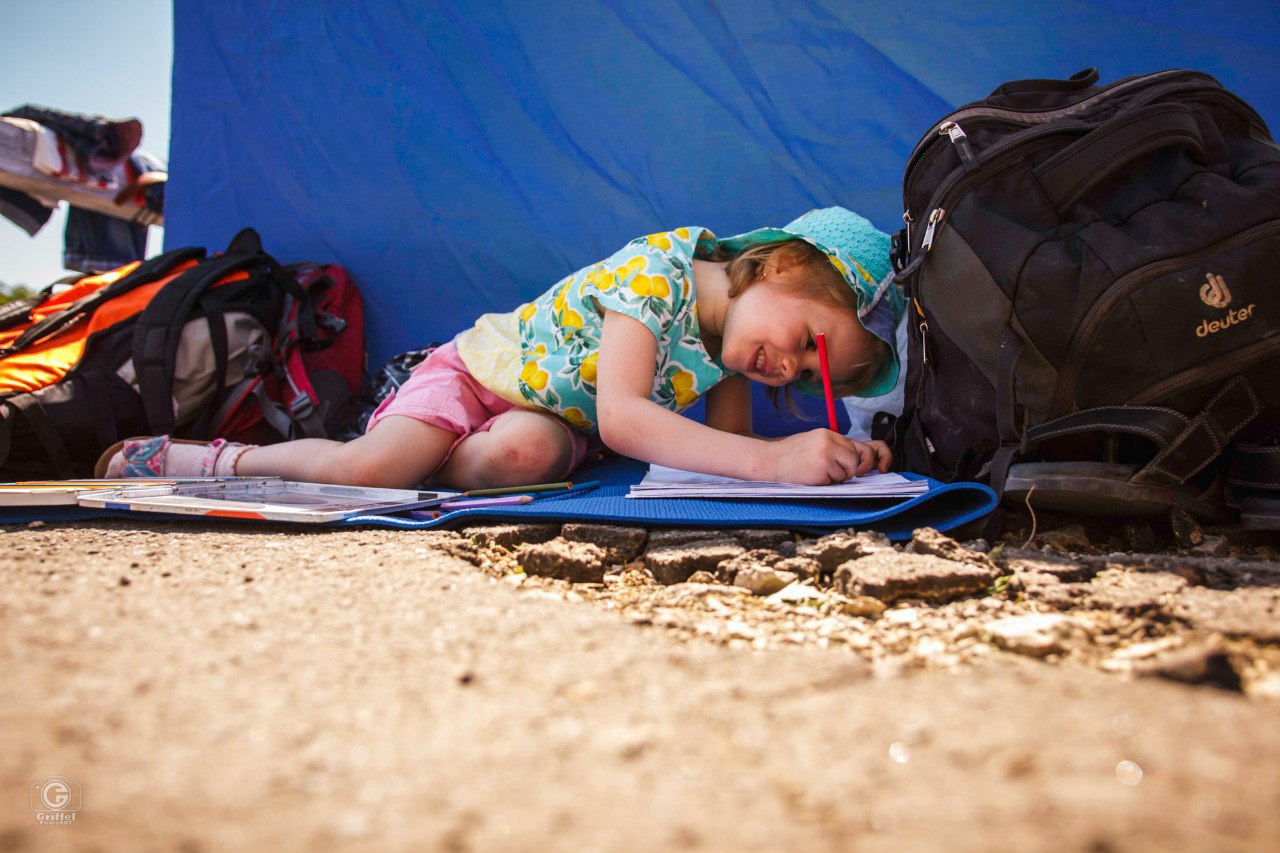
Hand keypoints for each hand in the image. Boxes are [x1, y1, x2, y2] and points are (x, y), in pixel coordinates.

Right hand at [764, 430, 891, 484]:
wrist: (769, 461)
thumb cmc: (790, 456)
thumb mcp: (814, 443)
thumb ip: (835, 448)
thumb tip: (859, 461)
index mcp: (828, 433)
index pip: (859, 446)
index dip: (873, 458)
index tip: (879, 468)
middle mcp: (829, 440)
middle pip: (856, 459)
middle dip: (848, 469)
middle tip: (830, 471)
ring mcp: (826, 453)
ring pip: (847, 472)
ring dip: (835, 477)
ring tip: (816, 472)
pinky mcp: (822, 468)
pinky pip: (836, 481)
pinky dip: (826, 482)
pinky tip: (811, 476)